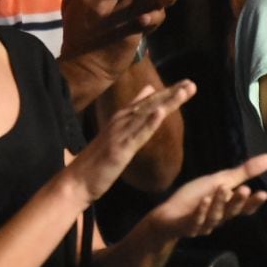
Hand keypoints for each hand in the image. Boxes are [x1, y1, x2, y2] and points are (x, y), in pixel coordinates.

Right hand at [67, 81, 195, 202]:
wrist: (75, 182)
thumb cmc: (96, 161)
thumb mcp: (115, 136)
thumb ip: (130, 116)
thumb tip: (145, 94)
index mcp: (120, 119)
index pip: (147, 102)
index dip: (167, 92)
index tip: (187, 83)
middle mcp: (120, 122)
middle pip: (150, 104)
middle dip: (171, 93)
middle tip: (191, 84)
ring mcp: (119, 134)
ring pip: (147, 114)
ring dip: (166, 102)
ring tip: (184, 91)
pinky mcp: (119, 149)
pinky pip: (137, 135)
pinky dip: (149, 123)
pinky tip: (161, 112)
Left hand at [148, 154, 266, 239]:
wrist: (167, 216)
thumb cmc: (195, 197)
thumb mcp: (220, 180)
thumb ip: (244, 172)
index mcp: (227, 206)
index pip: (244, 207)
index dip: (253, 202)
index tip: (264, 194)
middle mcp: (218, 217)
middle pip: (231, 211)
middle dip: (238, 201)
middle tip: (245, 190)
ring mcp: (202, 224)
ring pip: (214, 216)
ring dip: (219, 203)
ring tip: (223, 188)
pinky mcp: (187, 227)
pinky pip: (195, 221)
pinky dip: (200, 212)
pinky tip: (204, 201)